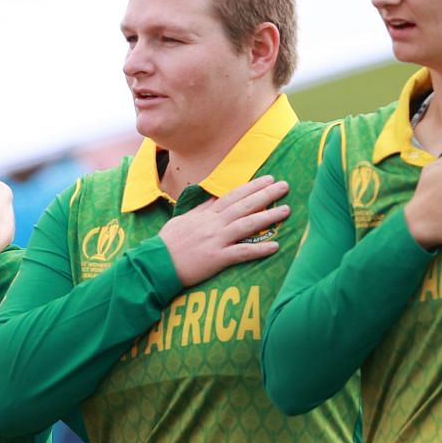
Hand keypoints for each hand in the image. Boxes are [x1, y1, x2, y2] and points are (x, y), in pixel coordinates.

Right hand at [156, 176, 289, 285]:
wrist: (155, 264)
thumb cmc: (167, 244)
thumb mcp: (183, 220)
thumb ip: (201, 210)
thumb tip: (214, 199)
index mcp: (205, 215)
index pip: (232, 196)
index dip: (252, 187)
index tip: (268, 179)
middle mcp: (212, 224)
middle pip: (243, 205)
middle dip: (265, 194)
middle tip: (285, 186)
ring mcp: (215, 240)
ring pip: (246, 224)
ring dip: (268, 216)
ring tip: (286, 210)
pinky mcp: (216, 259)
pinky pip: (241, 253)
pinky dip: (259, 249)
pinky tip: (275, 246)